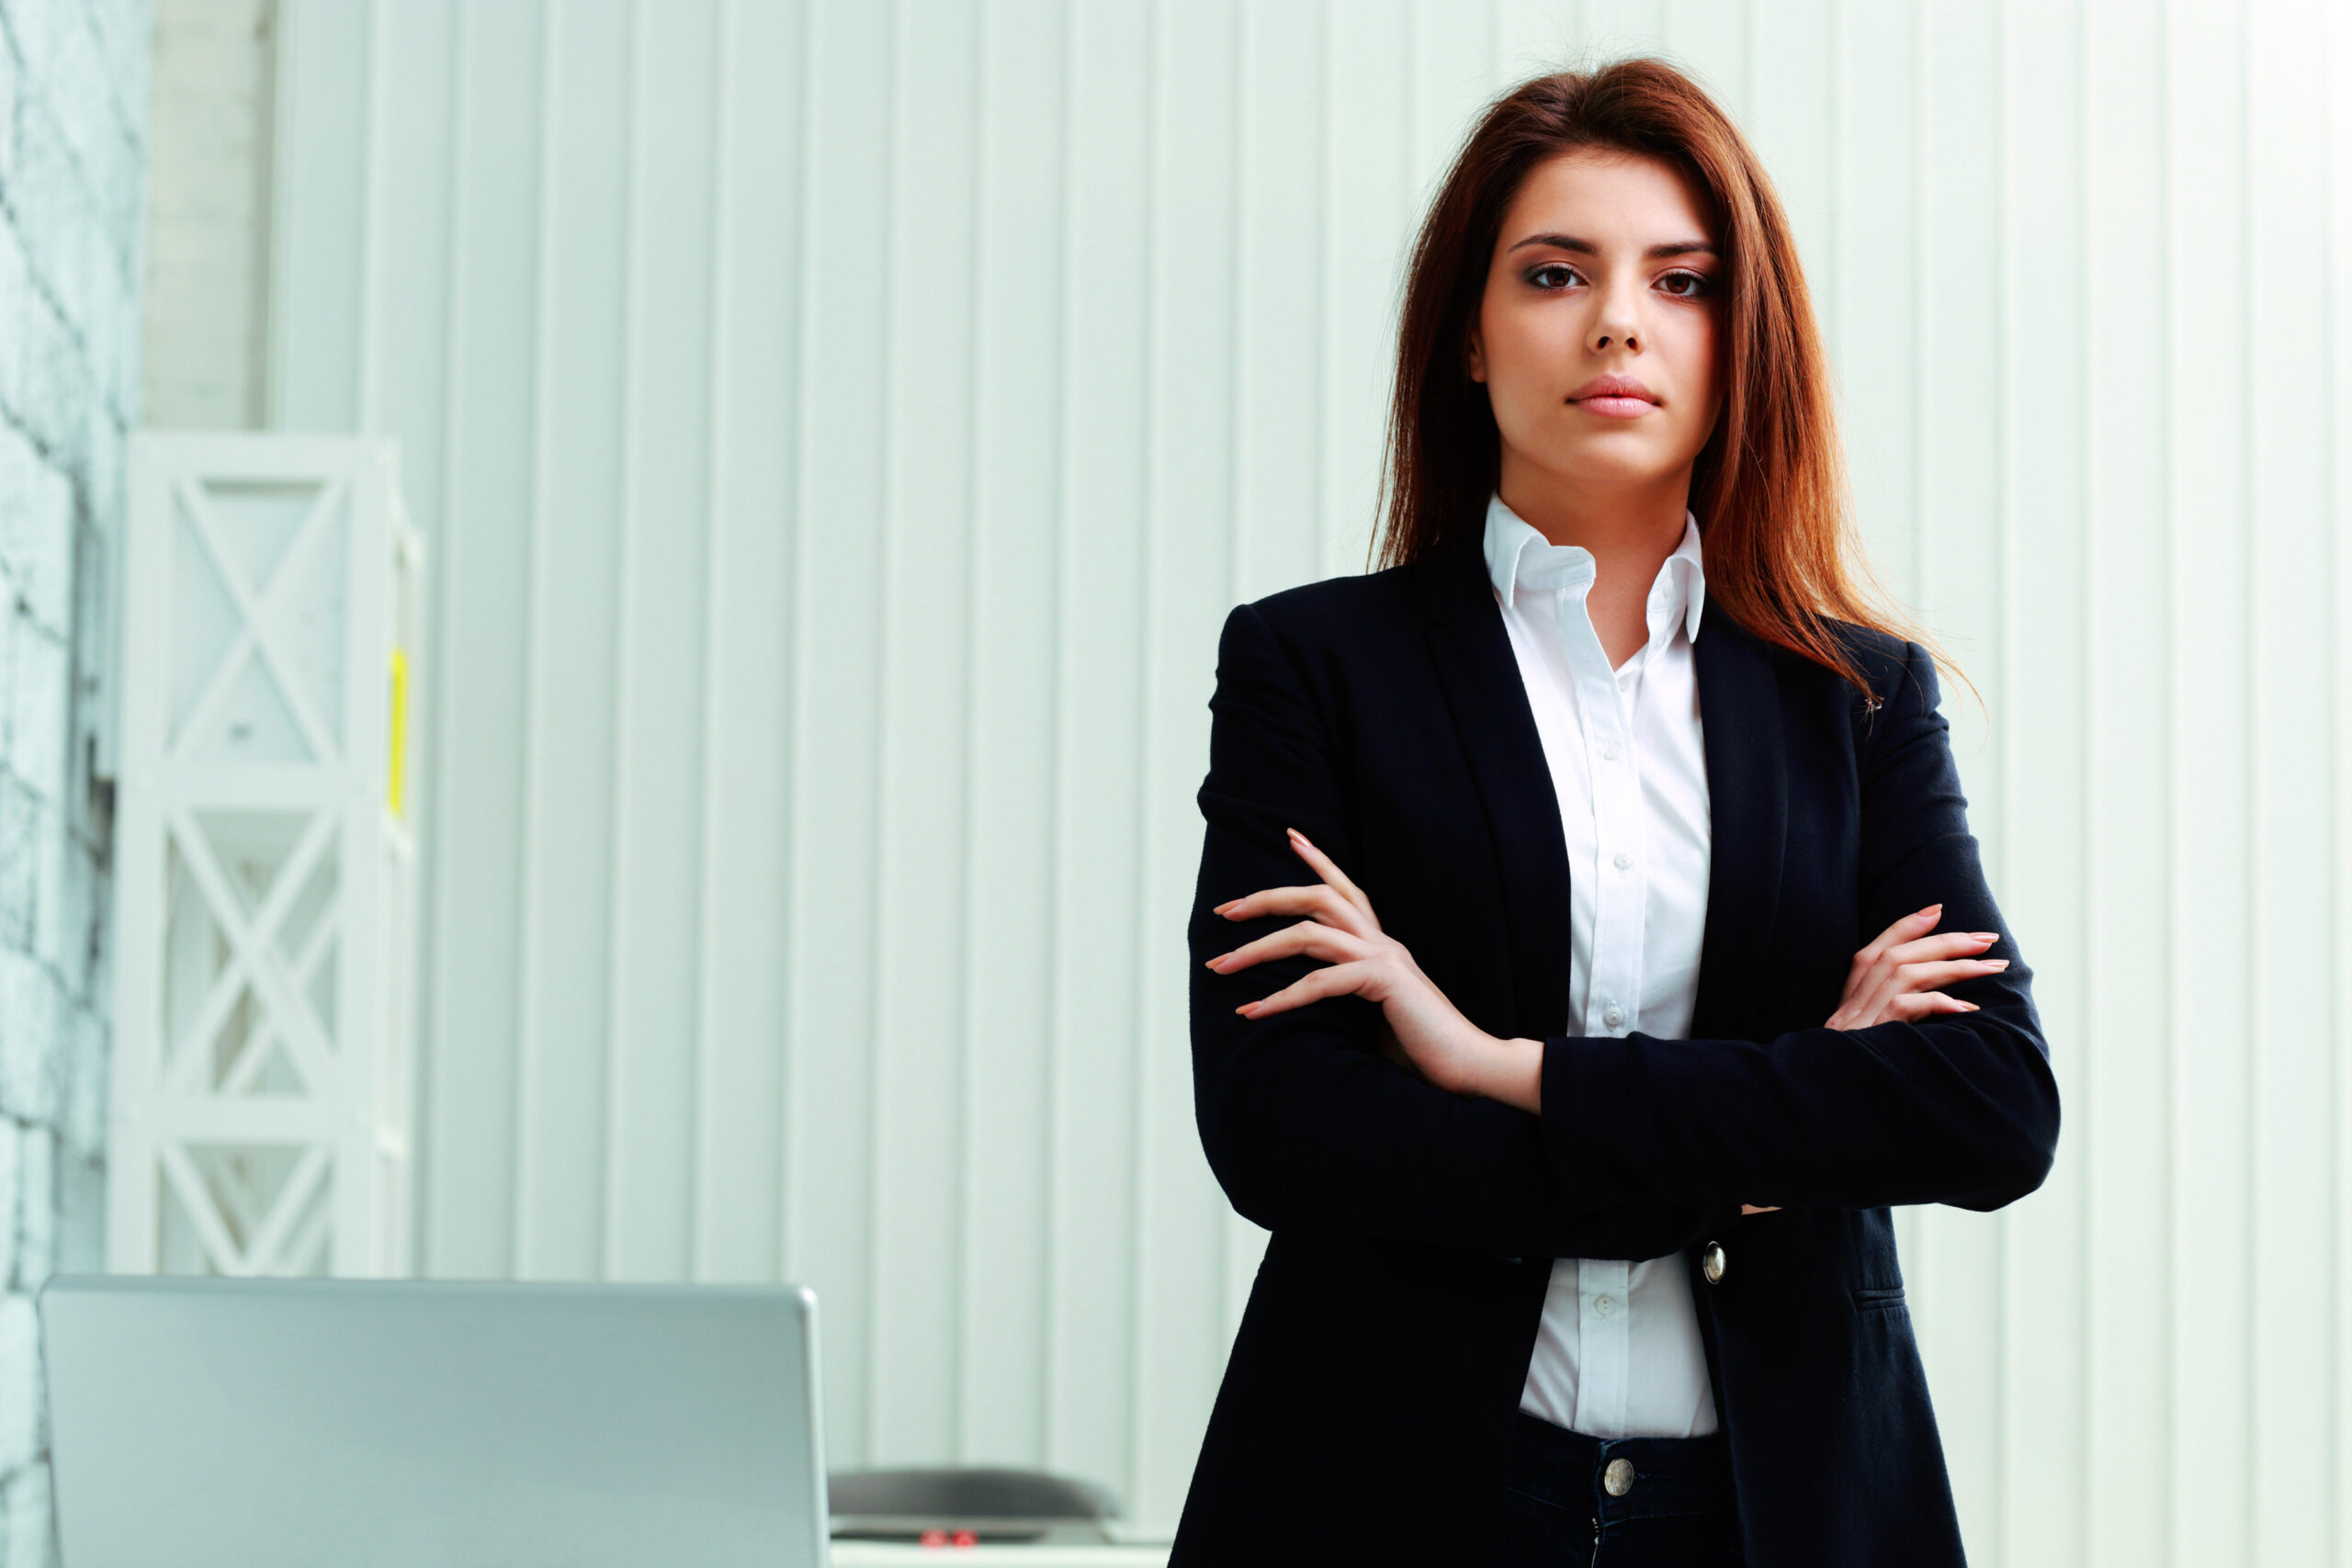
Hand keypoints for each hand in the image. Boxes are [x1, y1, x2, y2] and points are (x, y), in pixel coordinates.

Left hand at [1205, 828, 1537, 1105]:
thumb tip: (1307, 998)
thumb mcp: (1374, 1015)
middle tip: (1224, 910)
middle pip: (1317, 897)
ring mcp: (1385, 957)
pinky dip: (1281, 997)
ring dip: (1257, 948)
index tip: (1291, 837)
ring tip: (1219, 966)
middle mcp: (1382, 942)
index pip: (1346, 891)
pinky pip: (1320, 982)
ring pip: (1308, 933)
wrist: (1471, 1068)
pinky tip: (1252, 1012)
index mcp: (1382, 946)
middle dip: (1266, 899)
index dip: (1319, 860)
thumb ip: (1347, 996)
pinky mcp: (1385, 980)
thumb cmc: (1423, 1049)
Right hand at [1740, 905, 2006, 1216]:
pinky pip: (1905, 1007)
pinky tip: (1969, 1010)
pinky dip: (1939, 1002)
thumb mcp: (1866, 1049)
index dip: (1903, 926)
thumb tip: (1935, 1011)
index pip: (1872, 950)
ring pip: (1904, 972)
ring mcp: (1856, 1022)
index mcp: (1846, 1004)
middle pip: (1895, 955)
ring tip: (1993, 966)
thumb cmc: (1849, 1085)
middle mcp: (1848, 1006)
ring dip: (1953, 965)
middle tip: (1987, 939)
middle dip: (1945, 941)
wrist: (1815, 1113)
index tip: (1937, 910)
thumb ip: (1887, 1024)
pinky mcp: (1869, 1038)